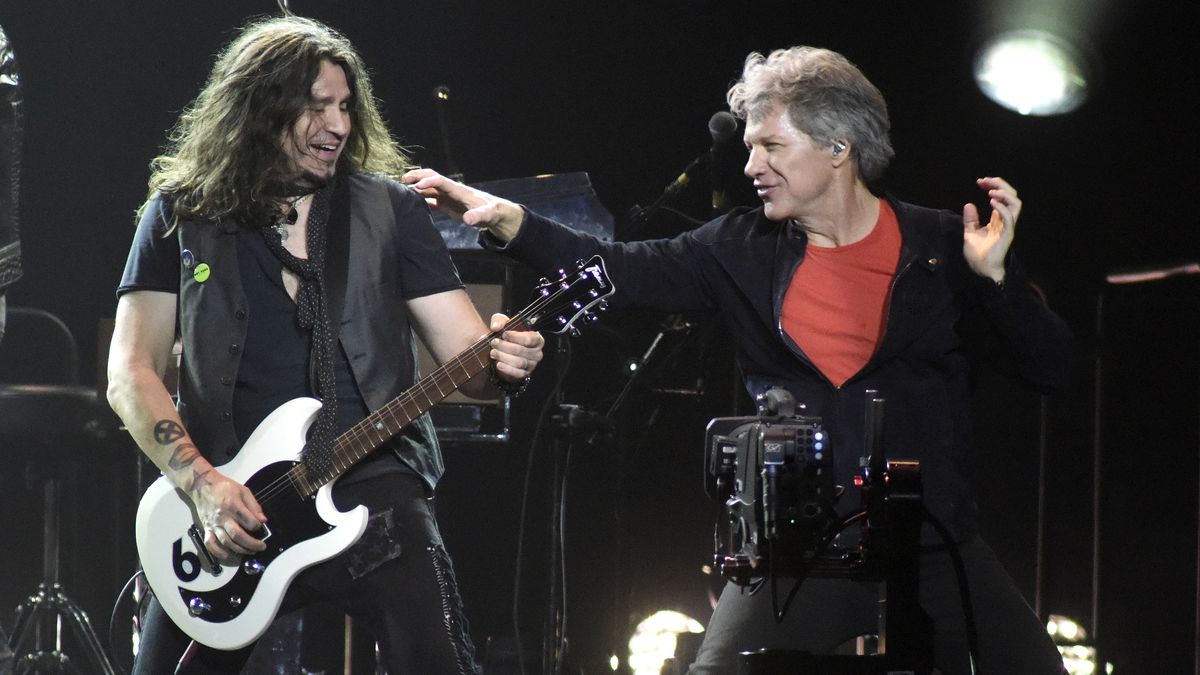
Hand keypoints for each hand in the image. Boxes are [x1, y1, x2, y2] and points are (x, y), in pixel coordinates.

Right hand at [189, 468, 267, 564]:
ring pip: (226, 542)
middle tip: (261, 547)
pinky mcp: (206, 529)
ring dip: (240, 550)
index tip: (260, 527)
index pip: (249, 521)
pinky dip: (218, 552)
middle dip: (252, 544)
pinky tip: (227, 556)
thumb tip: (262, 520)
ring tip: (251, 551)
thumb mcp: (243, 491)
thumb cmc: (225, 487)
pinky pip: (210, 544)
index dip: (257, 526)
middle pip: (237, 535)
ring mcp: (213, 524)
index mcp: (233, 505)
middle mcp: (222, 517)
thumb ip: (254, 506)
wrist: (202, 486)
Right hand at [402, 168, 525, 241]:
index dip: (429, 181)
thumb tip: (469, 220)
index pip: (441, 181)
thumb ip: (479, 216)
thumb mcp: (489, 215)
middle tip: (403, 180)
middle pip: (431, 178)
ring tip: (401, 192)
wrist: (496, 215)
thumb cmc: (494, 212)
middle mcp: (451, 191)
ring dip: (415, 188)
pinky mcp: (446, 206)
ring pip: (428, 189)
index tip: (417, 186)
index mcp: (459, 190)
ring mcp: (447, 198)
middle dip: (417, 176)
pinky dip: (420, 200)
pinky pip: (430, 201)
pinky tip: (411, 204)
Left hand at [488, 312, 543, 381]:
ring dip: (503, 357)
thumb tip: (496, 326)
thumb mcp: (504, 325)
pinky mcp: (525, 374)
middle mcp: (537, 353)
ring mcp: (532, 365)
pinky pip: (517, 373)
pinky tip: (498, 364)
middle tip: (494, 343)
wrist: (504, 353)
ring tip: (493, 352)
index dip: (516, 337)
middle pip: (522, 351)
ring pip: (519, 362)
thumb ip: (499, 320)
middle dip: (505, 346)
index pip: (530, 339)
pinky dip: (507, 369)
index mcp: (537, 339)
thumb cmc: (508, 338)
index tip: (504, 334)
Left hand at [962, 176, 1020, 282]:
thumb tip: (968, 204)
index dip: (993, 186)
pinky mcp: (1007, 234)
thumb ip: (970, 219)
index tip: (980, 182)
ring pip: (1016, 204)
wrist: (981, 271)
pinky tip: (991, 202)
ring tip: (991, 191)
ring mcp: (1008, 227)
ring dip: (1004, 193)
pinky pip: (1009, 218)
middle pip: (1012, 196)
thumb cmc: (978, 254)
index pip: (1001, 197)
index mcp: (998, 219)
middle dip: (999, 184)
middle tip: (985, 180)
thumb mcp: (969, 233)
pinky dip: (1002, 207)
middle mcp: (1006, 221)